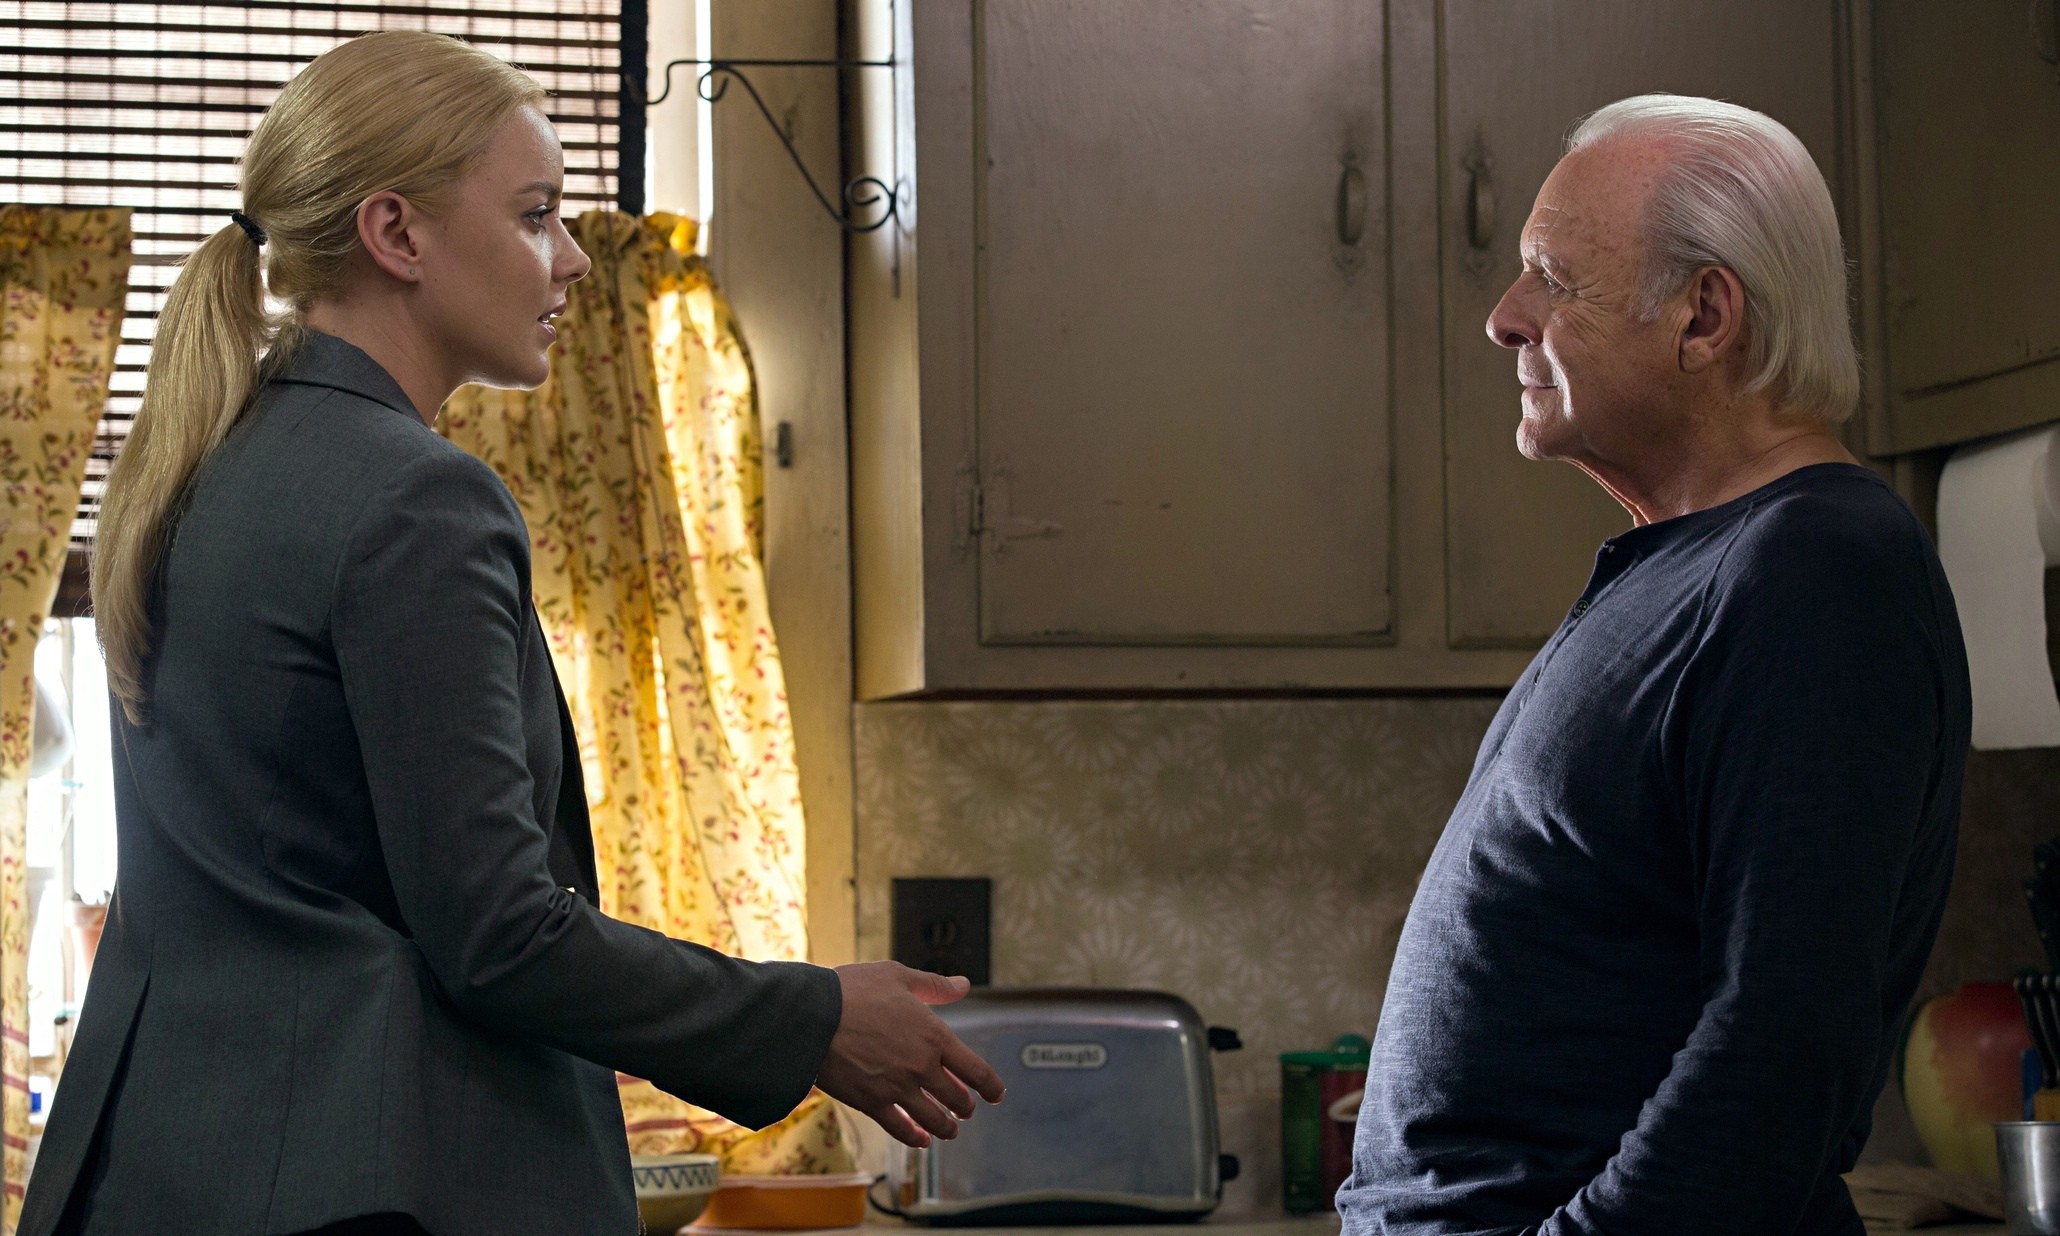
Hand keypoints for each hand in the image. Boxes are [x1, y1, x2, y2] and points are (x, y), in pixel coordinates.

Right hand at [816, 962, 1005, 1148]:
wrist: (811, 1016)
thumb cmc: (853, 990)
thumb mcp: (898, 976)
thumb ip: (935, 986)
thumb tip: (963, 985)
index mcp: (934, 1036)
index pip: (976, 1070)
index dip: (991, 1086)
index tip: (996, 1094)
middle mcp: (921, 1066)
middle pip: (957, 1099)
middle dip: (965, 1108)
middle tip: (966, 1110)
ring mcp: (897, 1088)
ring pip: (933, 1120)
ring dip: (945, 1128)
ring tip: (948, 1130)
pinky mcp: (871, 1102)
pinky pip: (900, 1129)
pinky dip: (914, 1138)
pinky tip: (920, 1140)